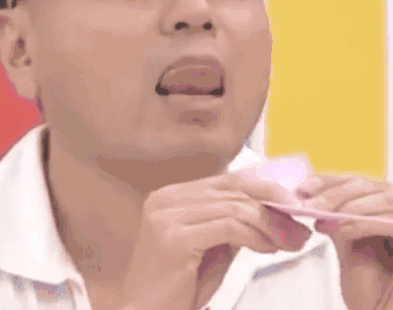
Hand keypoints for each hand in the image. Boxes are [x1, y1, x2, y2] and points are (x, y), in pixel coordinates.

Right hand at [119, 172, 312, 309]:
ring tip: (291, 241)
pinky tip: (269, 248)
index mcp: (172, 195)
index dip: (263, 189)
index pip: (226, 181)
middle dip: (273, 205)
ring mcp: (167, 215)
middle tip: (300, 223)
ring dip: (269, 223)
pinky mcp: (173, 236)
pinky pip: (227, 226)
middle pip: (232, 189)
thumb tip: (271, 209)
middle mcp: (167, 198)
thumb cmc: (180, 286)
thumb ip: (232, 223)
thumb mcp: (212, 247)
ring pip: (233, 206)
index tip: (292, 205)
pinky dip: (255, 235)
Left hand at [296, 174, 392, 309]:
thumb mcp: (347, 244)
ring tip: (320, 218)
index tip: (302, 188)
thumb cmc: (373, 288)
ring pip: (381, 198)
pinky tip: (340, 230)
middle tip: (307, 205)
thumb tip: (306, 199)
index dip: (327, 181)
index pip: (353, 182)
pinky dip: (362, 222)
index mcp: (380, 204)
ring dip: (345, 206)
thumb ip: (333, 219)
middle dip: (332, 193)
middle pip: (366, 185)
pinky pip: (389, 221)